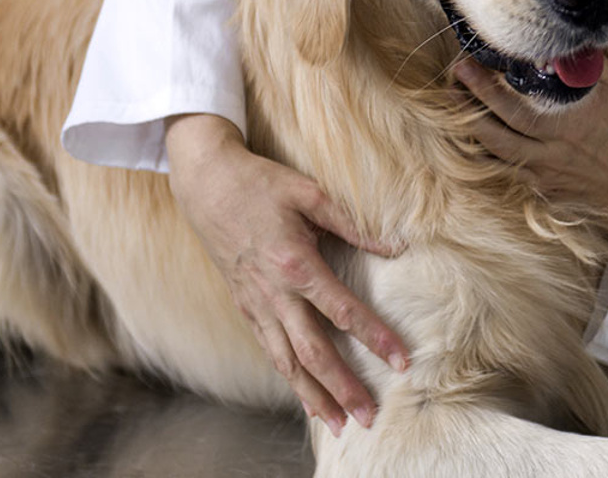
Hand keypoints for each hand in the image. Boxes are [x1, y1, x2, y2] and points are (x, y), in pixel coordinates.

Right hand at [163, 113, 408, 433]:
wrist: (206, 183)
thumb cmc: (261, 183)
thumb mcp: (310, 193)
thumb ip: (354, 224)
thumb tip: (397, 246)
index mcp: (295, 263)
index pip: (343, 311)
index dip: (375, 338)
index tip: (401, 361)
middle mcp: (273, 293)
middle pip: (313, 352)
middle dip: (343, 387)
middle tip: (370, 416)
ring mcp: (255, 304)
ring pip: (286, 362)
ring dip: (314, 396)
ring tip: (339, 424)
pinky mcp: (245, 306)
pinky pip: (269, 351)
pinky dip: (289, 378)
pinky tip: (306, 397)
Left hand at [453, 59, 607, 241]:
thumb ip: (585, 66)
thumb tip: (558, 45)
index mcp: (571, 118)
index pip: (519, 99)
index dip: (490, 82)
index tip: (475, 60)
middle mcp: (552, 145)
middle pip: (500, 122)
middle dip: (473, 95)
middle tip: (457, 71)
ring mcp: (542, 170)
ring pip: (495, 148)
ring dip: (470, 123)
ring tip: (455, 99)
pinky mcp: (539, 187)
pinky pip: (504, 169)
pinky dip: (484, 152)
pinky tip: (472, 135)